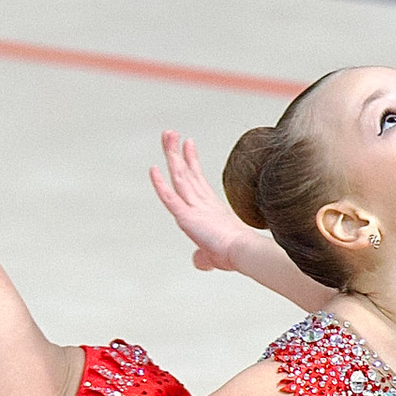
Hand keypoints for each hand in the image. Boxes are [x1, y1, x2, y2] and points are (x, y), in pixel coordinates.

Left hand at [150, 127, 250, 273]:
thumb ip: (204, 257)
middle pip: (185, 172)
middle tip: (170, 132)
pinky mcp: (187, 216)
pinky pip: (169, 197)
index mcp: (209, 208)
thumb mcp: (214, 257)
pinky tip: (153, 169)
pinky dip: (160, 184)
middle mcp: (201, 203)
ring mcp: (194, 207)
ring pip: (179, 177)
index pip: (195, 179)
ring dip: (171, 155)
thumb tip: (200, 263)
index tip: (187, 143)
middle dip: (176, 151)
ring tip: (167, 135)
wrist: (243, 253)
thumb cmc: (234, 255)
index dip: (190, 161)